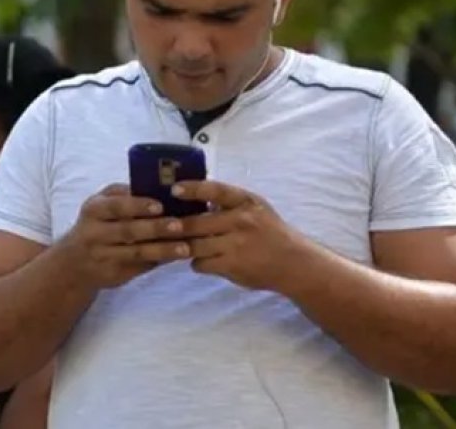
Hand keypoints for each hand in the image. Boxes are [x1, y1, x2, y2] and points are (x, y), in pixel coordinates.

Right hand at [57, 184, 192, 289]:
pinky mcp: (114, 274)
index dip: (138, 205)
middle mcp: (95, 233)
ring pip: (137, 252)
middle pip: (128, 231)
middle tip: (180, 226)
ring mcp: (104, 256)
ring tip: (186, 247)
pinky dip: (161, 261)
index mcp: (94, 210)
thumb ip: (126, 195)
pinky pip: (141, 266)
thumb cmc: (98, 223)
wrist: (74, 263)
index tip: (160, 206)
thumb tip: (163, 188)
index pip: (116, 206)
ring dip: (163, 249)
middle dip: (156, 228)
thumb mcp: (102, 204)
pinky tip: (178, 257)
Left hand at [171, 180, 309, 291]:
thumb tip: (195, 199)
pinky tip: (201, 260)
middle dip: (176, 225)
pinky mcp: (231, 265)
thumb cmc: (271, 232)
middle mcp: (241, 221)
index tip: (174, 189)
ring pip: (194, 245)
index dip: (193, 189)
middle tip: (161, 226)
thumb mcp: (256, 209)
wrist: (293, 263)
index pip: (216, 191)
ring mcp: (235, 245)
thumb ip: (230, 204)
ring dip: (183, 246)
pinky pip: (201, 263)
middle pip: (196, 222)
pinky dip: (197, 262)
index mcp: (246, 202)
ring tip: (177, 244)